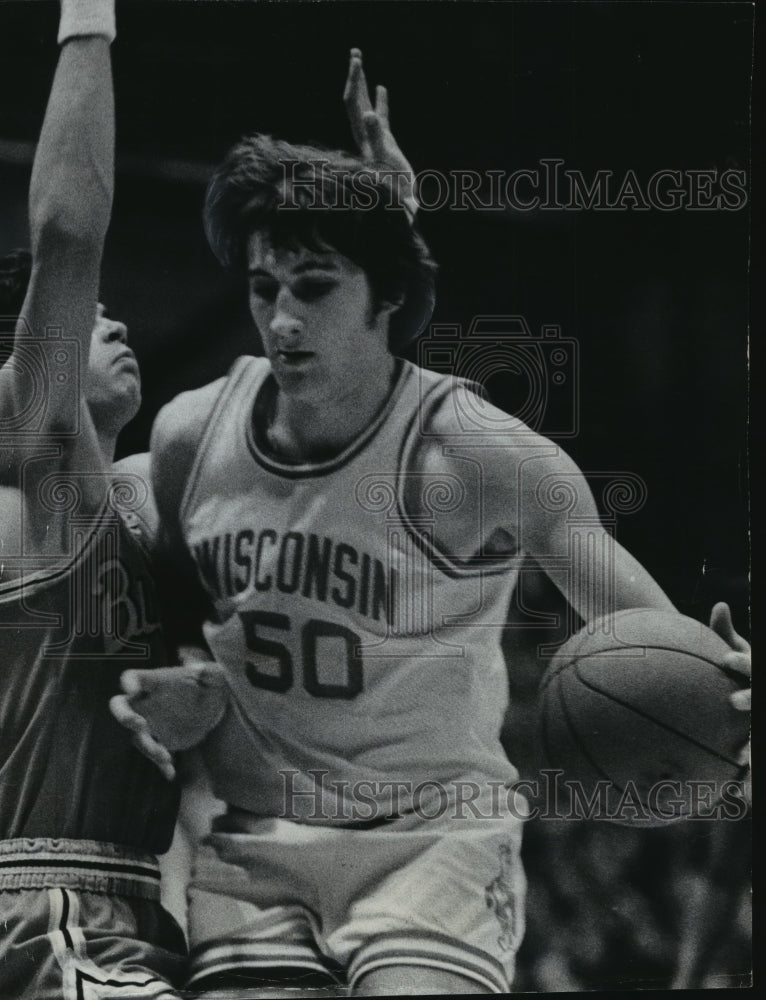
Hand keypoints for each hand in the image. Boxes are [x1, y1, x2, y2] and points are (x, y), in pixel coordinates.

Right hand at [109, 663, 227, 780]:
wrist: (213, 708)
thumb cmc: (209, 685)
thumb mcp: (215, 676)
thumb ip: (210, 671)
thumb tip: (200, 670)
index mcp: (155, 682)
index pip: (133, 677)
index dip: (129, 681)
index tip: (131, 687)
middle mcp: (146, 702)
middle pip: (120, 706)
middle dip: (124, 715)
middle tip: (138, 724)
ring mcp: (149, 722)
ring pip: (136, 736)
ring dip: (147, 746)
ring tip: (165, 755)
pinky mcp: (158, 740)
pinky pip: (153, 753)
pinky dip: (160, 764)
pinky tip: (170, 773)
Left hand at [343, 47, 417, 219]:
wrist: (400, 211)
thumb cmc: (393, 189)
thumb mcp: (384, 159)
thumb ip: (377, 137)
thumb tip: (368, 115)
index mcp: (364, 138)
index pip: (353, 104)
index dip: (355, 82)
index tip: (357, 61)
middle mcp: (365, 138)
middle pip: (355, 101)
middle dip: (355, 77)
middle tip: (355, 51)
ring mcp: (374, 141)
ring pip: (366, 108)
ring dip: (364, 86)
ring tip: (361, 61)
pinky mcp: (386, 147)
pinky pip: (382, 118)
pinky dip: (381, 102)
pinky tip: (382, 88)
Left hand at [709, 602, 750, 791]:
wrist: (755, 692)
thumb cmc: (747, 669)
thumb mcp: (744, 651)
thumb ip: (727, 633)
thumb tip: (720, 605)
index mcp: (760, 674)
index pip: (755, 667)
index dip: (742, 661)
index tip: (726, 659)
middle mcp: (764, 696)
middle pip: (761, 701)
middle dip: (751, 699)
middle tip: (732, 703)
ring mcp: (762, 721)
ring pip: (761, 737)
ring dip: (755, 749)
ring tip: (741, 758)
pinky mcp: (759, 740)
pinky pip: (758, 760)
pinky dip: (752, 775)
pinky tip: (739, 794)